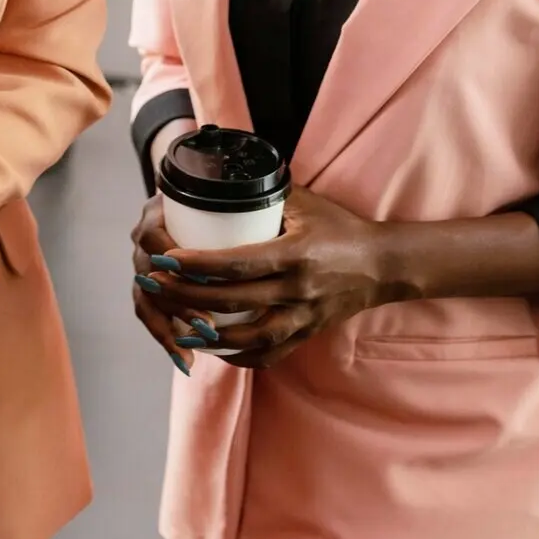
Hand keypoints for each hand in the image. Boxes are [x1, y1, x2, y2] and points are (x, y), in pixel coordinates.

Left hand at [132, 186, 393, 370]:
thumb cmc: (340, 227)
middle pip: (233, 301)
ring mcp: (303, 317)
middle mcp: (298, 290)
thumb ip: (264, 195)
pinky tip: (214, 350)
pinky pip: (269, 354)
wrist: (383, 264)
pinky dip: (239, 356)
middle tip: (155, 285)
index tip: (166, 259)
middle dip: (187, 296)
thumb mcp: (305, 203)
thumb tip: (219, 182)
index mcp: (296, 254)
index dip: (199, 263)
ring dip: (209, 336)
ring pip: (249, 337)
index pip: (238, 263)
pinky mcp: (307, 334)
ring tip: (177, 327)